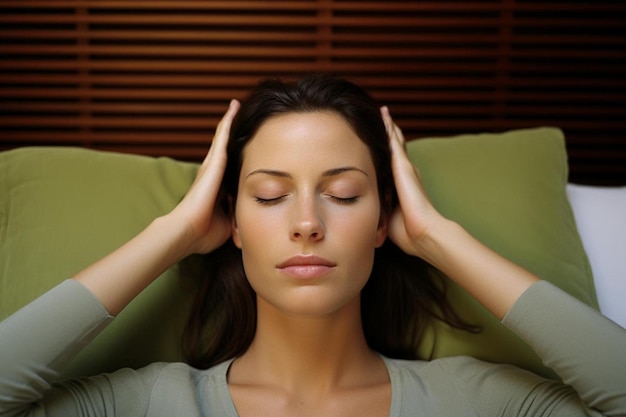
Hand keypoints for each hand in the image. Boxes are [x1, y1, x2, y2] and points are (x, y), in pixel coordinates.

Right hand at [169, 99, 239, 254]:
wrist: (189, 230)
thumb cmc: (205, 232)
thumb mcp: (227, 223)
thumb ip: (236, 217)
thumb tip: (246, 220)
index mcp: (216, 188)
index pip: (227, 169)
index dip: (234, 157)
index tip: (241, 149)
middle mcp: (211, 173)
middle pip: (222, 148)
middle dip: (229, 133)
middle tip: (237, 115)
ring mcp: (211, 165)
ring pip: (222, 138)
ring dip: (228, 122)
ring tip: (236, 105)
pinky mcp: (213, 161)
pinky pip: (223, 136)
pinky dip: (228, 121)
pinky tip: (234, 107)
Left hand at [381, 106, 445, 258]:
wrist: (422, 232)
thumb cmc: (406, 232)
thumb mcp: (387, 218)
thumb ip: (379, 212)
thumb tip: (365, 216)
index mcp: (400, 187)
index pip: (390, 167)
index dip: (385, 155)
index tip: (377, 146)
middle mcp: (404, 174)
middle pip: (394, 150)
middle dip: (388, 136)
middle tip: (381, 120)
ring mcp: (405, 168)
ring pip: (394, 142)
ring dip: (389, 127)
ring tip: (382, 112)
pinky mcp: (403, 165)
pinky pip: (393, 141)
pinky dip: (389, 127)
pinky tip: (384, 114)